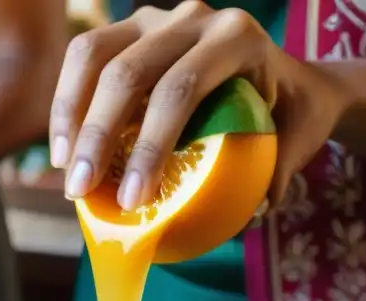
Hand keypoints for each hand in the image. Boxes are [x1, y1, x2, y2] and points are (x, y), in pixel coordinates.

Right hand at [49, 1, 350, 209]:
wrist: (280, 72)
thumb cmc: (290, 110)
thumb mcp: (302, 137)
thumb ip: (283, 174)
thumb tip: (248, 215)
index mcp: (236, 37)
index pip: (180, 88)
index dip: (150, 146)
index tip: (132, 201)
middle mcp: (192, 18)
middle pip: (128, 73)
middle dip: (97, 137)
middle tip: (82, 193)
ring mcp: (154, 18)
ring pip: (93, 57)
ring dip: (70, 119)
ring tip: (66, 175)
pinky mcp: (127, 29)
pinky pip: (82, 59)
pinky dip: (66, 105)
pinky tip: (62, 151)